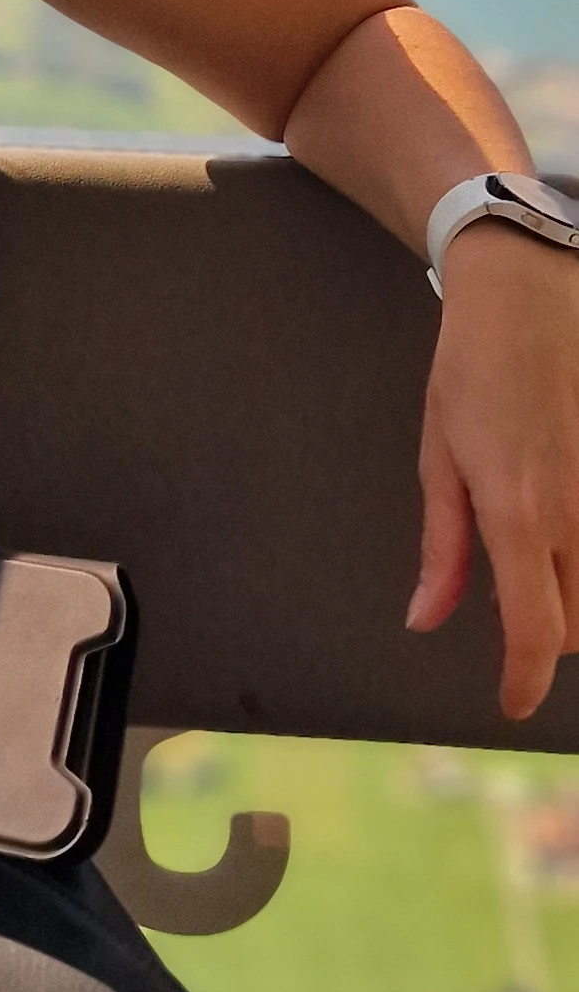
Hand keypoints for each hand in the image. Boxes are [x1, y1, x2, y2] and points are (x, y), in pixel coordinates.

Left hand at [408, 231, 578, 717]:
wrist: (530, 290)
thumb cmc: (472, 368)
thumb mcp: (440, 457)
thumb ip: (443, 548)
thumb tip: (426, 618)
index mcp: (519, 515)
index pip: (535, 633)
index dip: (524, 680)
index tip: (511, 701)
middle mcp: (576, 513)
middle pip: (576, 621)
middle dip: (545, 632)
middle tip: (512, 601)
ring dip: (574, 594)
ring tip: (541, 559)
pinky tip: (561, 525)